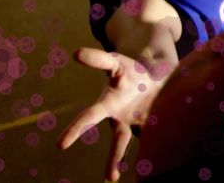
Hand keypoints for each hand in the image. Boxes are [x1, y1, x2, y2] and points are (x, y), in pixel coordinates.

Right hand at [56, 47, 171, 180]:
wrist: (153, 73)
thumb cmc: (129, 69)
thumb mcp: (114, 61)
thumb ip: (98, 58)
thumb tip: (76, 53)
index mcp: (108, 105)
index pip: (88, 119)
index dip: (74, 131)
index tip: (60, 146)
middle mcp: (122, 119)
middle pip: (118, 141)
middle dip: (114, 159)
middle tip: (110, 178)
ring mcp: (139, 123)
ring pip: (142, 143)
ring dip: (142, 158)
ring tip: (134, 176)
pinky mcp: (156, 123)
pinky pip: (159, 135)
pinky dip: (162, 144)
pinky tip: (163, 157)